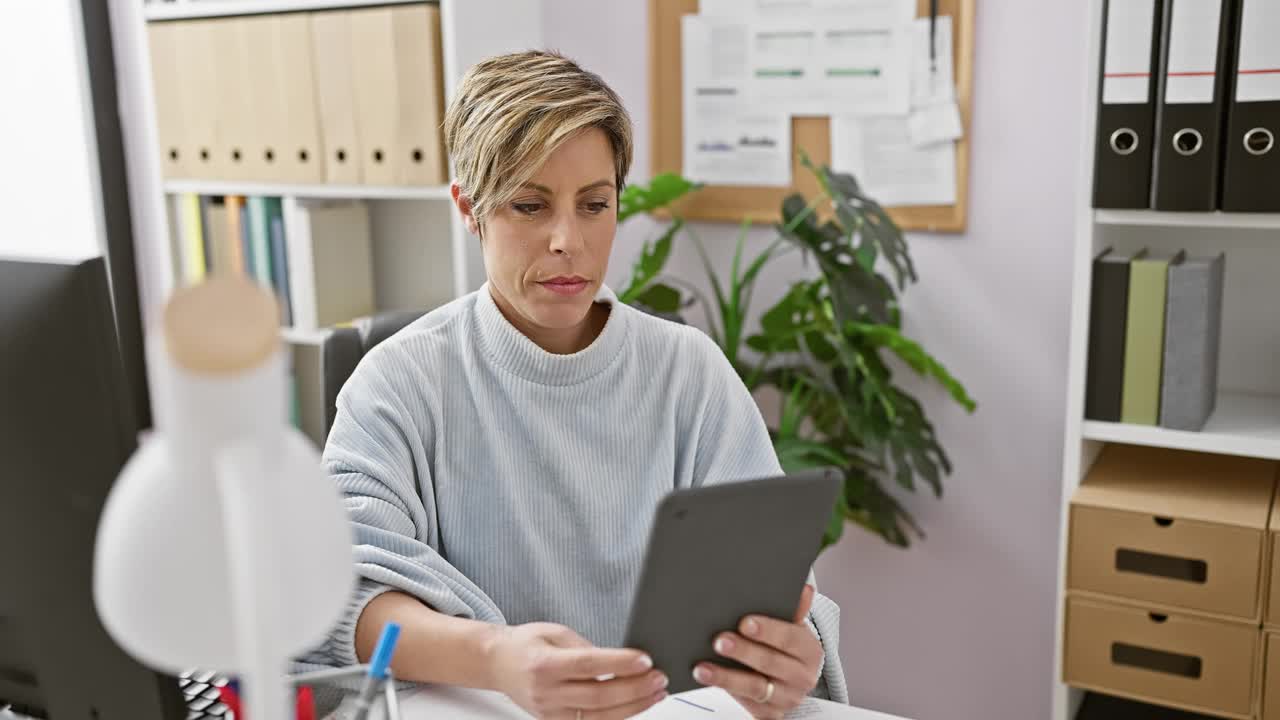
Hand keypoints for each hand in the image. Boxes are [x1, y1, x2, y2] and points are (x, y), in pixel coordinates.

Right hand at [492, 622, 668, 718]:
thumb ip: (585, 648)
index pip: (589, 665)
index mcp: (544, 664)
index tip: (645, 659)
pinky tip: (635, 706)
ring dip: (633, 706)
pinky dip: (617, 716)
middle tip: (659, 678)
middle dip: (635, 688)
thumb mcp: (555, 632)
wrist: (498, 664)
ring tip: (656, 693)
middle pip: (599, 696)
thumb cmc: (527, 645)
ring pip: (599, 717)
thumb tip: (621, 661)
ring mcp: (550, 713)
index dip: (619, 663)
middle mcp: (546, 693)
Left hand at [693, 584, 823, 718]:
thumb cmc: (787, 648)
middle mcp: (802, 677)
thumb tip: (804, 589)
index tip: (744, 622)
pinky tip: (707, 680)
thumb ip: (793, 610)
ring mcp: (786, 699)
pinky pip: (746, 704)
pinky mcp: (769, 714)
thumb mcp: (792, 628)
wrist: (790, 682)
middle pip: (770, 663)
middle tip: (719, 640)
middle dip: (743, 652)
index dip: (768, 630)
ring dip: (726, 677)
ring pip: (755, 688)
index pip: (790, 638)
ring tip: (702, 668)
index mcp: (809, 651)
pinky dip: (725, 691)